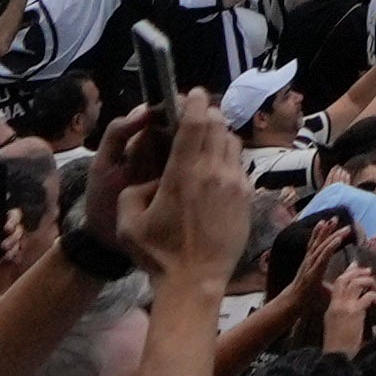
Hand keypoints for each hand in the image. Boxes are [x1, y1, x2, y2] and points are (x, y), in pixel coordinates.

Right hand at [117, 106, 257, 297]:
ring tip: (207, 140)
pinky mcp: (247, 198)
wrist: (195, 282)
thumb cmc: (158, 254)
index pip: (194, 122)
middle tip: (197, 114)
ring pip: (232, 143)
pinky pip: (240, 166)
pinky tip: (218, 169)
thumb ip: (133, 190)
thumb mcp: (128, 222)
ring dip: (220, 135)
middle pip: (217, 125)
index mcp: (183, 173)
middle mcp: (213, 172)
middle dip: (207, 114)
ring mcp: (235, 185)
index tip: (192, 93)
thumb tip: (150, 178)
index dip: (194, 102)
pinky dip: (229, 158)